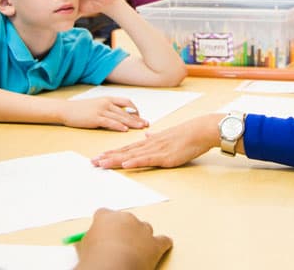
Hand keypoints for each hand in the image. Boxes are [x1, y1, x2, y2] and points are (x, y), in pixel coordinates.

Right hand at [60, 97, 148, 131]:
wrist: (66, 110)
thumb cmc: (81, 109)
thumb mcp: (97, 104)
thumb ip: (108, 107)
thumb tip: (120, 114)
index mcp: (108, 99)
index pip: (126, 102)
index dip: (135, 109)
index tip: (140, 115)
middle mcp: (106, 103)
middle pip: (126, 111)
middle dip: (137, 118)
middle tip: (147, 123)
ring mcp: (101, 110)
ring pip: (120, 117)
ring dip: (132, 123)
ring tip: (140, 127)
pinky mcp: (95, 118)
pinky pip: (110, 122)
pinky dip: (118, 126)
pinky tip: (124, 130)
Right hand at [75, 208, 171, 269]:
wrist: (113, 268)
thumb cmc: (95, 259)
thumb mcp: (84, 247)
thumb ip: (90, 239)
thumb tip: (93, 243)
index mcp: (106, 217)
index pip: (103, 214)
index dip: (103, 225)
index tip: (102, 234)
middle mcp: (126, 218)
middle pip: (126, 220)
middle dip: (123, 230)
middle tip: (118, 246)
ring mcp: (142, 229)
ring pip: (144, 228)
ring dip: (141, 237)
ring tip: (134, 252)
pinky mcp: (155, 243)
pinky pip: (163, 240)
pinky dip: (162, 244)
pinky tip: (160, 248)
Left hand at [91, 114, 218, 168]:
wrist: (200, 130)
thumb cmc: (187, 134)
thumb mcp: (168, 135)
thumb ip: (156, 137)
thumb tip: (147, 135)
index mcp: (151, 141)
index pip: (128, 147)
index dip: (113, 152)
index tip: (100, 155)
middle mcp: (150, 144)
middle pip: (125, 151)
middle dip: (108, 157)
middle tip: (92, 162)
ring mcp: (156, 150)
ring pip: (132, 155)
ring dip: (115, 160)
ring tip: (101, 163)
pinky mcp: (165, 156)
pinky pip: (147, 159)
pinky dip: (134, 161)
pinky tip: (124, 164)